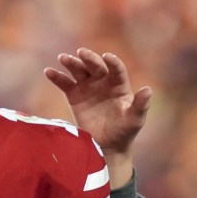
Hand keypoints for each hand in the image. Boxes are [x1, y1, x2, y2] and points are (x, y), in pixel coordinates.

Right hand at [45, 49, 151, 187]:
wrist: (107, 145)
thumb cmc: (124, 131)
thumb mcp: (135, 119)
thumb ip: (140, 105)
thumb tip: (148, 89)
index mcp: (119, 85)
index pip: (116, 69)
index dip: (112, 63)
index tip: (107, 57)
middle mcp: (103, 82)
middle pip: (95, 66)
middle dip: (88, 59)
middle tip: (81, 53)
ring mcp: (88, 87)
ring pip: (79, 71)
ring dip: (71, 63)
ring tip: (62, 58)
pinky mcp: (74, 96)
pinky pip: (65, 83)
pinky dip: (56, 77)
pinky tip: (48, 72)